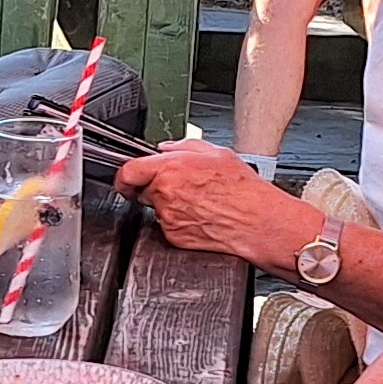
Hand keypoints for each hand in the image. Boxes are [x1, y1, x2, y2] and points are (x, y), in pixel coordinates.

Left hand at [116, 141, 314, 271]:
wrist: (257, 222)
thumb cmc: (243, 190)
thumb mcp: (217, 152)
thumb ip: (183, 146)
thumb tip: (166, 148)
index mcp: (169, 170)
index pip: (127, 172)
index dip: (125, 175)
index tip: (127, 177)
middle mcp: (164, 195)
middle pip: (142, 190)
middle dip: (155, 187)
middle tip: (180, 186)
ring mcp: (168, 219)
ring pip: (155, 209)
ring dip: (168, 204)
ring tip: (197, 201)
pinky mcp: (174, 237)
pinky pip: (167, 226)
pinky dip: (178, 221)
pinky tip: (200, 215)